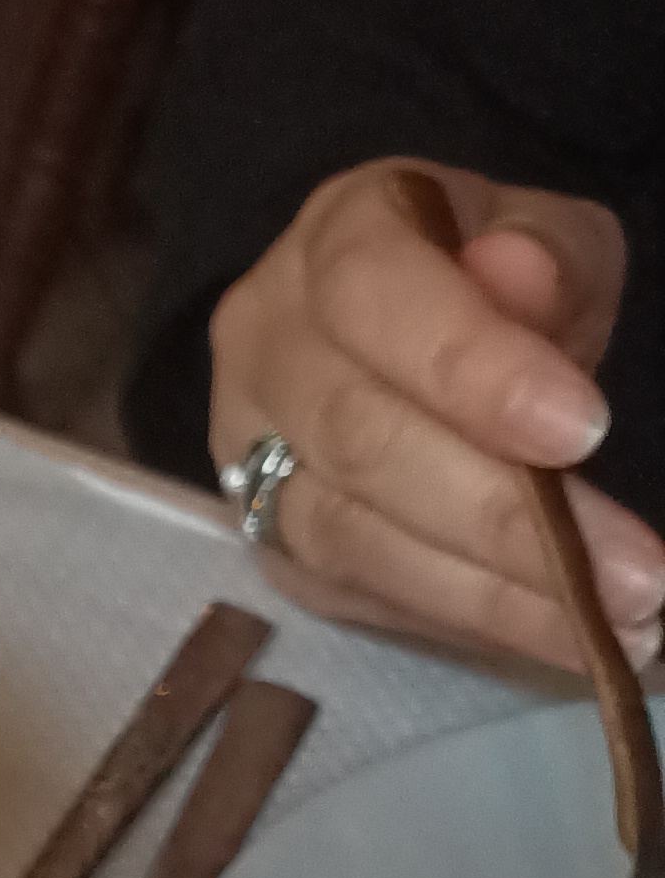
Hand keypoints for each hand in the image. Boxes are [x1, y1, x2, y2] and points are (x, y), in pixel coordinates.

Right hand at [206, 157, 664, 671]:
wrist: (410, 345)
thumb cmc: (492, 285)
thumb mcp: (547, 244)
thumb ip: (544, 255)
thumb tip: (518, 276)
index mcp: (333, 242)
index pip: (374, 298)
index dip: (472, 369)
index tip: (583, 430)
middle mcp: (264, 348)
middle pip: (360, 440)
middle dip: (501, 514)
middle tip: (634, 573)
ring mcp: (250, 456)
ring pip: (353, 538)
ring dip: (491, 594)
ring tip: (618, 624)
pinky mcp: (272, 545)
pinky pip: (359, 596)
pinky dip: (462, 620)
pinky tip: (554, 634)